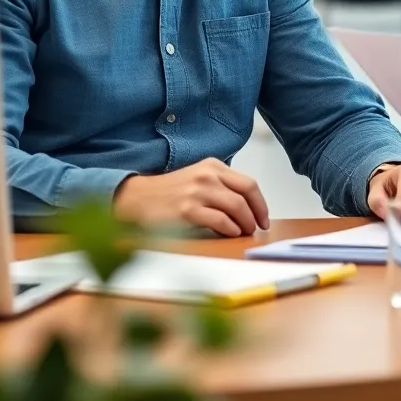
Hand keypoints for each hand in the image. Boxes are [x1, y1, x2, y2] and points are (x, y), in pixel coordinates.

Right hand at [113, 158, 269, 237]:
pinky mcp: (187, 210)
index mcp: (213, 166)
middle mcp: (207, 175)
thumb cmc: (169, 193)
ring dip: (245, 223)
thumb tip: (248, 208)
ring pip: (236, 207)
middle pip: (246, 193)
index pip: (248, 183)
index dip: (260, 203)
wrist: (136, 199)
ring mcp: (197, 192)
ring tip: (244, 233)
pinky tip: (230, 234)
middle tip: (258, 227)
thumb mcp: (198, 179)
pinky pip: (220, 221)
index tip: (263, 217)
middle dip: (257, 213)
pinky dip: (230, 229)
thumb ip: (221, 188)